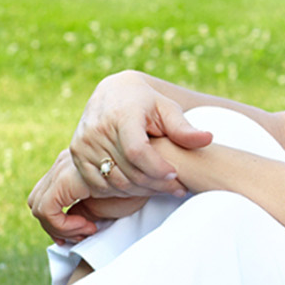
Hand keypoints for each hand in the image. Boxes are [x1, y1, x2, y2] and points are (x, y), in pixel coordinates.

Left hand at [28, 148, 165, 244]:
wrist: (162, 166)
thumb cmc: (145, 181)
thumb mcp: (113, 197)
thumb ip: (91, 205)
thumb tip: (75, 221)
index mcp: (74, 166)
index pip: (48, 194)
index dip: (58, 220)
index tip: (86, 231)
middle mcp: (64, 164)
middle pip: (37, 198)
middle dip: (53, 224)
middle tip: (80, 235)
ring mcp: (64, 168)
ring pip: (37, 204)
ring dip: (57, 226)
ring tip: (87, 232)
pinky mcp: (67, 179)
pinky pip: (46, 208)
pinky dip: (59, 225)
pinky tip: (87, 228)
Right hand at [68, 71, 213, 198]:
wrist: (114, 93)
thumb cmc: (147, 102)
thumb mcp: (167, 108)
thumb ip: (184, 127)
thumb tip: (208, 139)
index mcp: (120, 116)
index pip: (137, 151)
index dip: (157, 168)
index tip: (176, 174)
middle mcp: (97, 131)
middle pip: (127, 171)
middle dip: (156, 184)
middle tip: (178, 188)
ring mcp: (83, 145)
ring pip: (114, 182)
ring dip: (141, 191)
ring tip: (165, 188)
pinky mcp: (76, 156)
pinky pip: (99, 185)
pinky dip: (122, 191)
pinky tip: (143, 188)